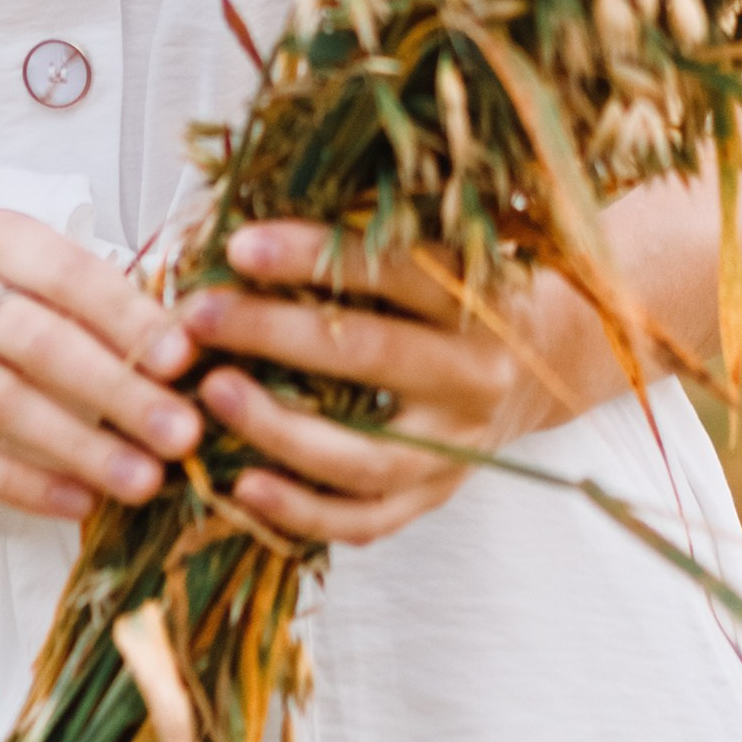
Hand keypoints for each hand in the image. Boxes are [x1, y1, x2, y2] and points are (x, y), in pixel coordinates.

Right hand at [0, 204, 202, 524]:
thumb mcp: (7, 246)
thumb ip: (78, 284)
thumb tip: (178, 338)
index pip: (67, 273)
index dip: (127, 314)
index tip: (185, 355)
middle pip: (40, 345)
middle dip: (118, 391)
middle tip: (184, 431)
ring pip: (4, 407)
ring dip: (80, 448)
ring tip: (145, 479)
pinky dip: (21, 485)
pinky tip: (76, 503)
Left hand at [183, 222, 586, 546]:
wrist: (543, 364)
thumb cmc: (460, 292)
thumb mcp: (441, 250)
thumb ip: (371, 238)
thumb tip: (256, 222)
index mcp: (475, 299)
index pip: (390, 271)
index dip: (312, 258)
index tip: (238, 246)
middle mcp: (473, 375)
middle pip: (368, 356)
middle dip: (272, 333)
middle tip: (197, 316)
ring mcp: (456, 447)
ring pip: (362, 455)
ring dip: (277, 428)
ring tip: (210, 393)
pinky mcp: (434, 498)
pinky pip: (362, 519)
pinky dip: (299, 510)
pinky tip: (240, 486)